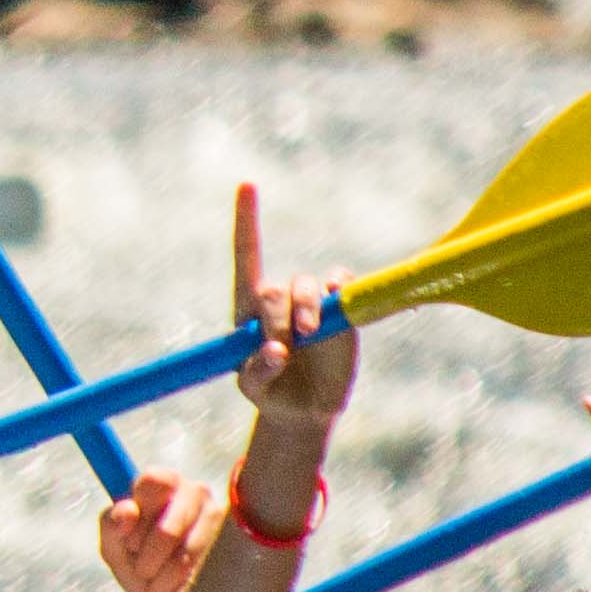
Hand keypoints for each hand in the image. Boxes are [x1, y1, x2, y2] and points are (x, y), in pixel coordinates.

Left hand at [99, 470, 224, 591]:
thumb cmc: (143, 565)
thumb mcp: (116, 548)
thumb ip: (112, 526)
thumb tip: (128, 510)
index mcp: (164, 483)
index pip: (153, 480)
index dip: (137, 518)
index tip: (129, 539)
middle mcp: (196, 491)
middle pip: (167, 530)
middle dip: (147, 559)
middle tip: (143, 567)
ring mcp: (221, 518)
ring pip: (185, 557)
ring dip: (162, 579)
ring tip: (160, 580)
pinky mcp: (238, 547)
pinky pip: (202, 575)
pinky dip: (181, 589)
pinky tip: (179, 588)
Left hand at [229, 186, 355, 426]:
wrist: (304, 408)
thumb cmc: (270, 391)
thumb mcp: (254, 388)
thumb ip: (256, 372)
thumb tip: (276, 352)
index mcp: (248, 308)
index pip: (247, 256)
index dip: (248, 220)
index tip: (249, 183)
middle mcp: (280, 298)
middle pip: (276, 288)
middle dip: (277, 316)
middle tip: (283, 347)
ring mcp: (313, 302)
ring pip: (308, 287)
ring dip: (306, 308)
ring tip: (307, 335)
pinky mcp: (343, 312)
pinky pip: (342, 288)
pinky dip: (340, 292)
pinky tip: (338, 304)